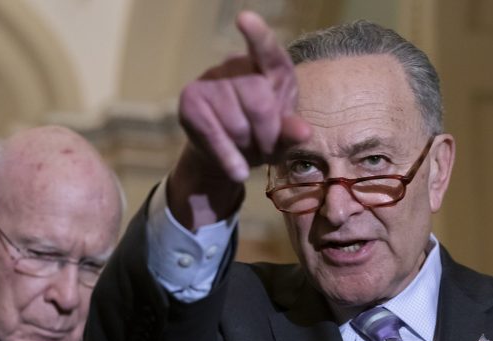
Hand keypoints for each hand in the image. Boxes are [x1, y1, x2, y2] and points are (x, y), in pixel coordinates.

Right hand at [178, 11, 311, 181]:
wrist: (228, 153)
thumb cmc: (262, 135)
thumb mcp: (283, 134)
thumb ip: (292, 131)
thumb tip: (302, 132)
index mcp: (269, 68)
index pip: (266, 49)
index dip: (258, 35)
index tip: (245, 18)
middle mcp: (237, 65)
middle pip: (258, 100)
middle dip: (267, 134)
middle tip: (268, 150)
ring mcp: (210, 79)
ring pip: (236, 123)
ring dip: (247, 148)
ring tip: (248, 151)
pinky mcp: (190, 99)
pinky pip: (214, 134)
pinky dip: (228, 158)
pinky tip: (236, 170)